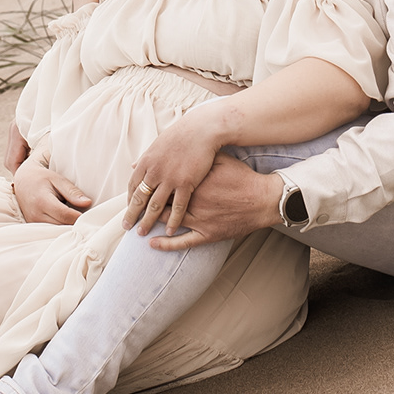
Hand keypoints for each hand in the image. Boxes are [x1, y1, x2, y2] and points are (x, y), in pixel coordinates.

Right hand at [12, 151, 92, 225]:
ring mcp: (33, 223)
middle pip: (61, 226)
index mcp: (42, 201)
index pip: (65, 215)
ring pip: (57, 231)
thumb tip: (88, 203)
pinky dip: (60, 228)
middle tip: (88, 219)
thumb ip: (72, 192)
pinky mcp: (34, 226)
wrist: (23, 181)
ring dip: (68, 227)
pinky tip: (68, 223)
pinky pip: (51, 232)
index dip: (79, 217)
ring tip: (79, 221)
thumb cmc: (42, 178)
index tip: (90, 216)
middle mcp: (35, 215)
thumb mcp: (58, 180)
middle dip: (75, 224)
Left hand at [124, 104, 231, 236]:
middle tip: (127, 228)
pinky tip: (169, 230)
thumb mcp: (158, 144)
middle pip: (140, 198)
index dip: (130, 200)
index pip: (133, 185)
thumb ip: (146, 158)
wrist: (201, 130)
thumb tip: (133, 165)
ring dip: (148, 221)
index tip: (129, 210)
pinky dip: (172, 220)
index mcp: (146, 162)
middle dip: (132, 215)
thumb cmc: (181, 136)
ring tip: (142, 233)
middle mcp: (154, 172)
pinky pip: (178, 207)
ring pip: (155, 206)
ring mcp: (169, 179)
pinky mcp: (186, 183)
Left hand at [143, 152, 289, 247]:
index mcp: (192, 182)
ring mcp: (200, 220)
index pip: (164, 183)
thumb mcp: (219, 160)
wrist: (263, 199)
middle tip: (130, 207)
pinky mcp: (208, 234)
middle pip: (161, 202)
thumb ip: (196, 157)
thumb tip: (174, 149)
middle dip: (144, 205)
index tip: (139, 185)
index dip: (150, 185)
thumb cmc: (242, 177)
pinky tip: (152, 243)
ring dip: (151, 222)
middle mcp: (193, 201)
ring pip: (168, 220)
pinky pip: (183, 242)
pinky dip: (166, 244)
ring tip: (136, 224)